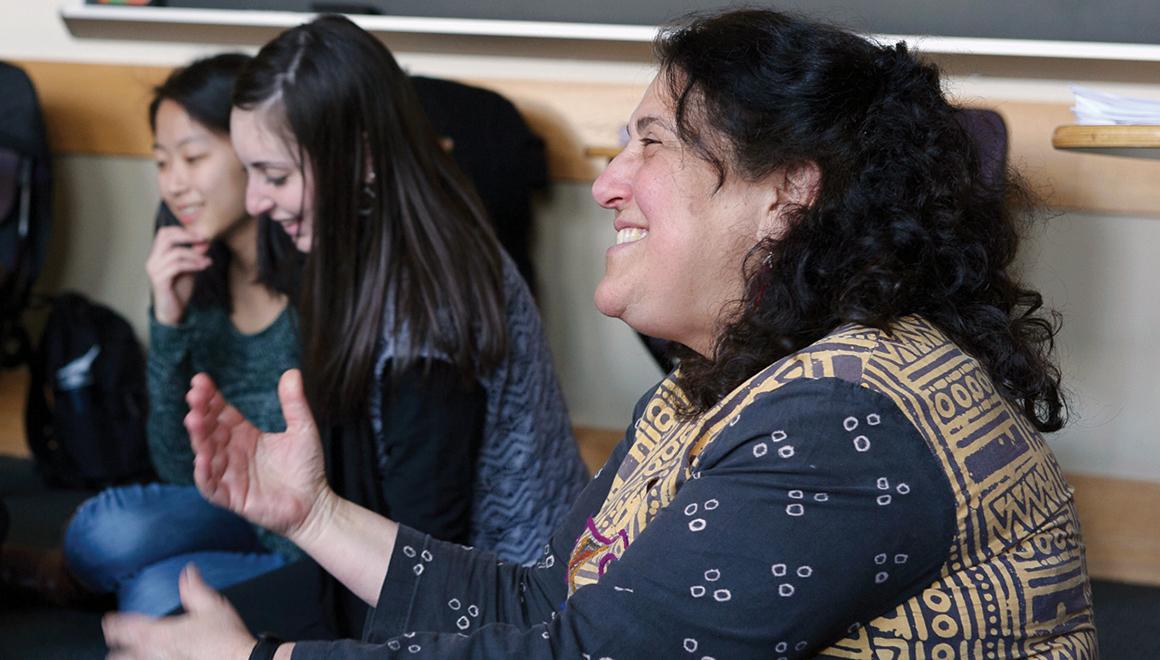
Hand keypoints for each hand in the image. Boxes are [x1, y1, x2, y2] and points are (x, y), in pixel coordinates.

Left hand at [102, 564, 254, 659]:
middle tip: (112, 645)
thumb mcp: (212, 606)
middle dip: (116, 650)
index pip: (128, 627)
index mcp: (162, 633)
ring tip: (119, 658)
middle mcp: (157, 654)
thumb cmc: (226, 637)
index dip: (114, 624)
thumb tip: (188, 572)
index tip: (107, 620)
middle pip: (123, 656)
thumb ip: (195, 589)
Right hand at [146, 225, 210, 325]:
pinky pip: (177, 266)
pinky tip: (203, 267)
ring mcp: (154, 270)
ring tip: (208, 261)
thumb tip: (204, 242)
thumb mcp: (190, 268)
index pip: (164, 233)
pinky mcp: (160, 281)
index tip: (201, 234)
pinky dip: (192, 264)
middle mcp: (153, 260)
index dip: (182, 230)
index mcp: (157, 255)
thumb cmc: (179, 289)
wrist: (173, 311)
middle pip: (165, 237)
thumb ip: (194, 256)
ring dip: (195, 255)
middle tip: (204, 240)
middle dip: (187, 236)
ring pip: (175, 253)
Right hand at [186, 369, 332, 540]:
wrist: (314, 503)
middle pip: (210, 430)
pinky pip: (211, 486)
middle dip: (200, 413)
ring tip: (194, 420)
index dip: (210, 398)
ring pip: (206, 454)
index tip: (200, 381)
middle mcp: (232, 453)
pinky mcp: (232, 497)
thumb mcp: (302, 429)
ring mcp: (230, 474)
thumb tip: (292, 371)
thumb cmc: (307, 468)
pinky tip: (202, 458)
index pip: (222, 413)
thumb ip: (294, 403)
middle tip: (194, 396)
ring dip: (198, 438)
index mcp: (245, 435)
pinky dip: (204, 473)